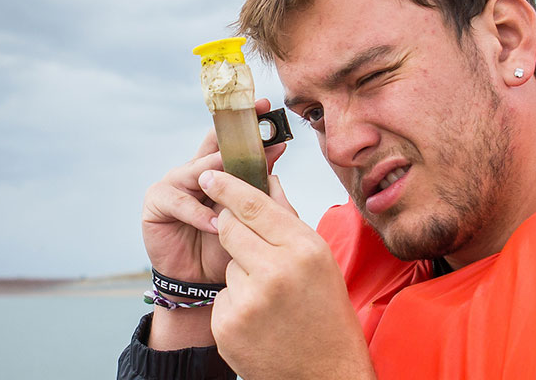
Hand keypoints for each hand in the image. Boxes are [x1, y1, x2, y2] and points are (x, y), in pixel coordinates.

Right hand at [140, 98, 284, 283]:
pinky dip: (197, 214)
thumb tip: (277, 150)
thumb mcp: (247, 216)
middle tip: (253, 125)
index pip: (231, 140)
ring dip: (216, 178)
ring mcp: (173, 184)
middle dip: (232, 136)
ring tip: (234, 186)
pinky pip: (178, 202)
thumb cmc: (225, 248)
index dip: (246, 122)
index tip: (266, 106)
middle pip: (212, 148)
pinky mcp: (157, 203)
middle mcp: (194, 172)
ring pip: (196, 172)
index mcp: (217, 171)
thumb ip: (259, 186)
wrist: (200, 283)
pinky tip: (214, 225)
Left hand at [199, 170, 374, 378]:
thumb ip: (289, 220)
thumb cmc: (326, 314)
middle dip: (233, 230)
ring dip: (241, 275)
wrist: (325, 372)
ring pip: (227, 265)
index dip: (227, 186)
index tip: (209, 174)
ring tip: (271, 300)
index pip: (253, 204)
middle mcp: (275, 272)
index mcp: (303, 250)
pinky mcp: (227, 325)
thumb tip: (269, 180)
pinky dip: (234, 305)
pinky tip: (259, 320)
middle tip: (252, 248)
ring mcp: (248, 301)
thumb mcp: (319, 261)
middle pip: (229, 228)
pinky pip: (221, 297)